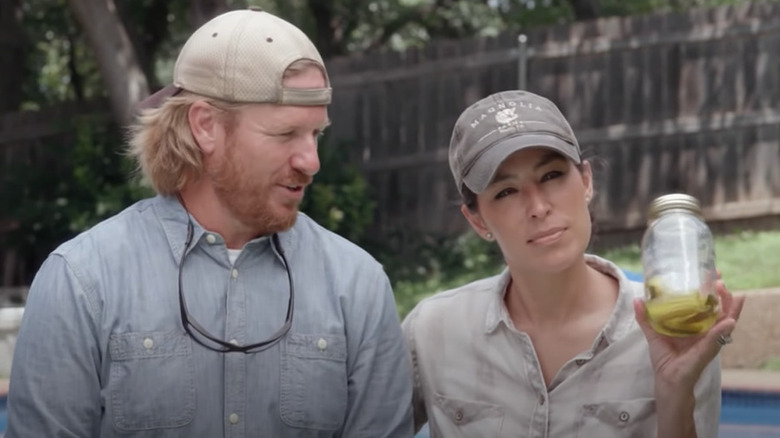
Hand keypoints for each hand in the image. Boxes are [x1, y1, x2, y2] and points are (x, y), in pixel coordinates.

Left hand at [633, 277, 744, 391]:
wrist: (667, 384)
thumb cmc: (665, 361)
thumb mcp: (654, 336)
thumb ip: (646, 318)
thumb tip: (637, 299)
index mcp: (696, 326)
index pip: (710, 304)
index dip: (714, 290)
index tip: (714, 273)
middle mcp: (706, 332)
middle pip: (722, 310)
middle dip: (724, 295)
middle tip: (720, 280)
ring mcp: (709, 343)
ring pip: (726, 322)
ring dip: (728, 308)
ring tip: (727, 293)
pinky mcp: (706, 354)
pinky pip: (716, 341)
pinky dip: (722, 330)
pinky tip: (728, 321)